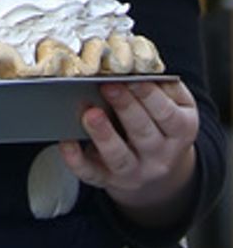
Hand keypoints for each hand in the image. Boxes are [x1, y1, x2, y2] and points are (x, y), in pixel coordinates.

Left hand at [59, 79, 198, 227]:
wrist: (160, 174)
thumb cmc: (161, 126)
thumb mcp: (176, 106)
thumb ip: (164, 87)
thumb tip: (140, 67)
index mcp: (180, 131)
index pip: (167, 114)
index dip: (149, 96)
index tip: (131, 78)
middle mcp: (160, 155)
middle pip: (143, 133)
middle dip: (126, 108)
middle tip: (108, 86)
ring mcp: (133, 171)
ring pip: (118, 156)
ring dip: (103, 134)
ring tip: (90, 113)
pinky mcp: (106, 180)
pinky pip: (90, 172)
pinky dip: (76, 159)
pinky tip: (66, 141)